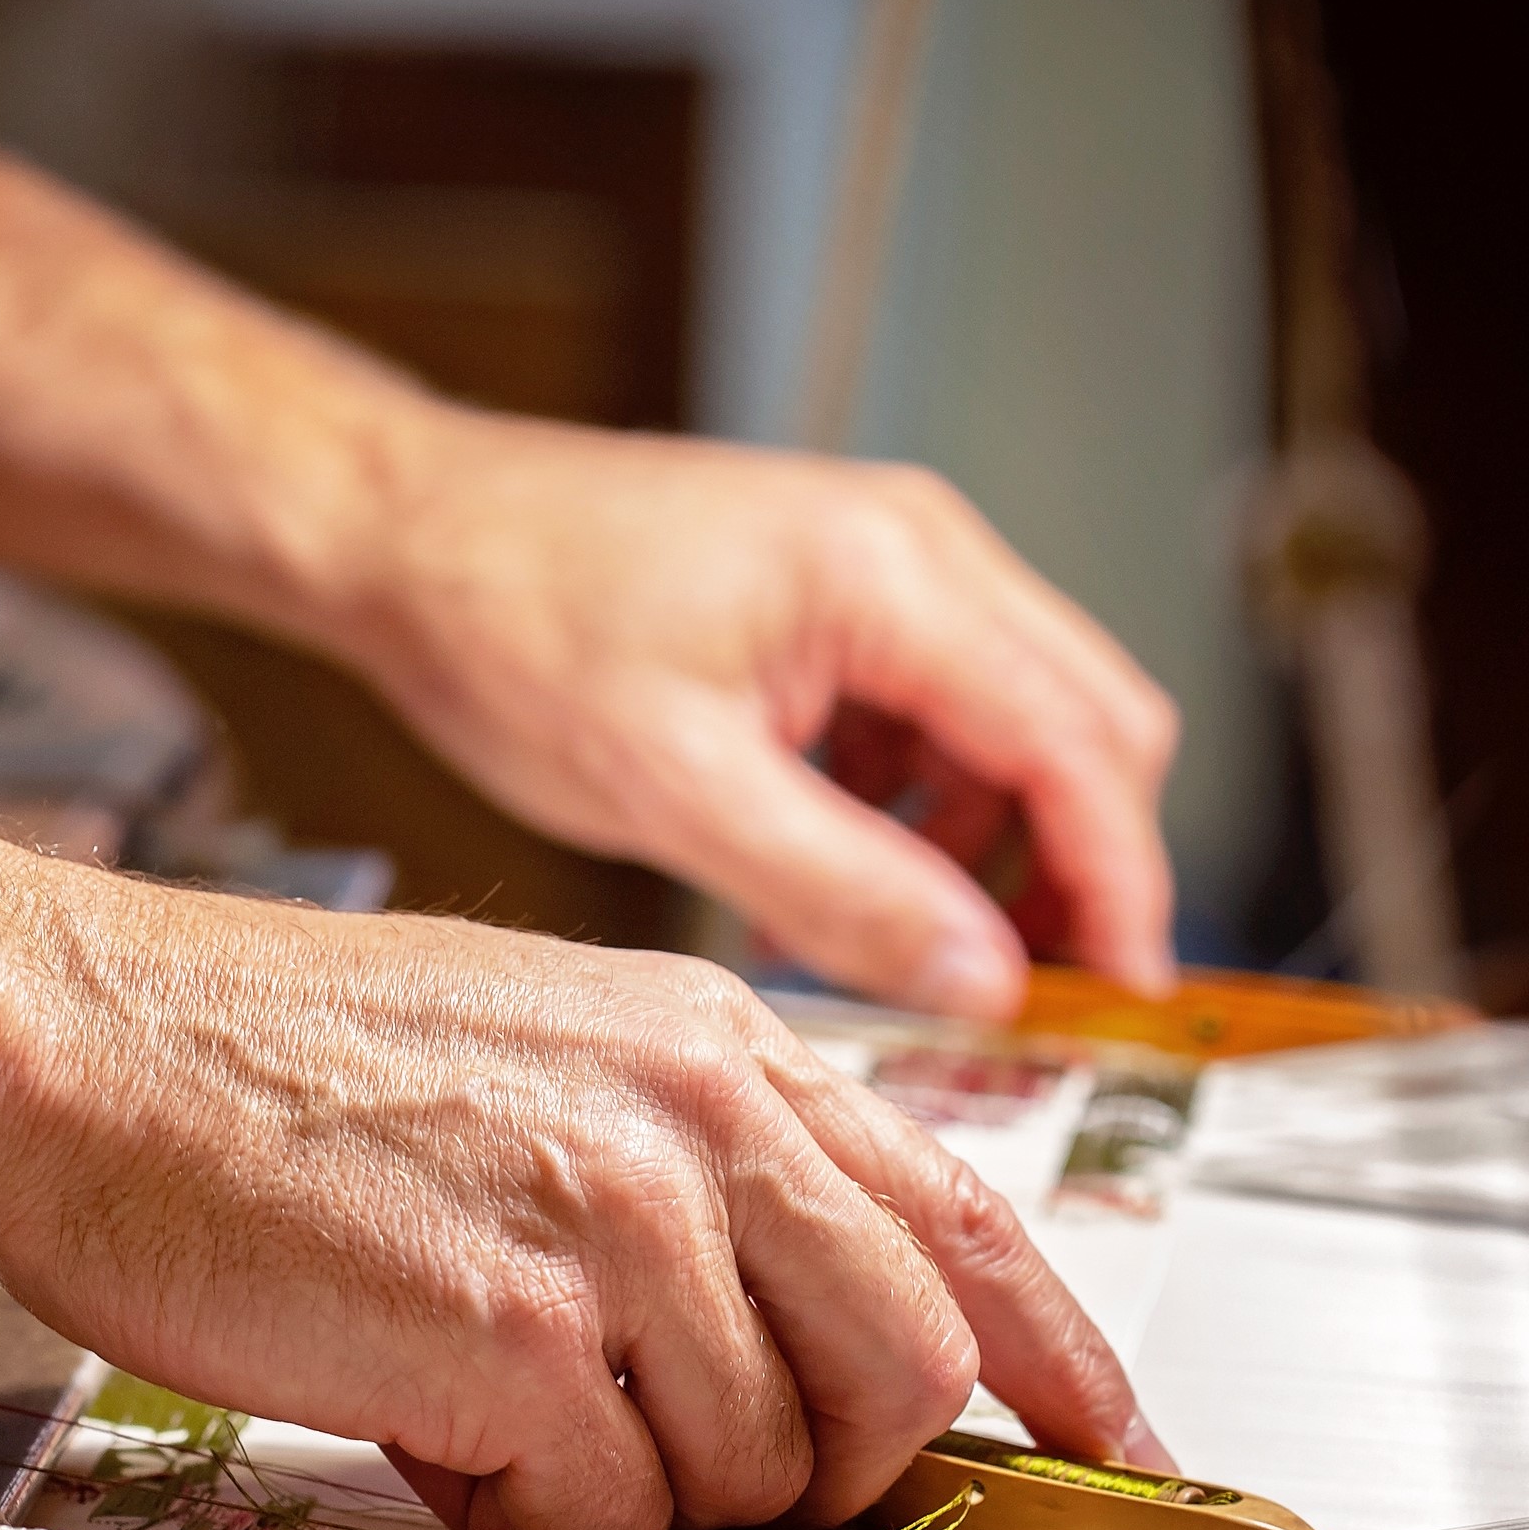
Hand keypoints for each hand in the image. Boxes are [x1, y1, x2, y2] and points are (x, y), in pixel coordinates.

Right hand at [0, 866, 1157, 1529]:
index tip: (1116, 1443)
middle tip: (704, 1466)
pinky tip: (429, 1418)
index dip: (1065, 1356)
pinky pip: (610, 1513)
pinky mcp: (516, 1328)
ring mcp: (615, 1219)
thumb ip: (695, 1159)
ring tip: (491, 1397)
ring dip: (634, 1480)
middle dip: (826, 1465)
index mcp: (716, 1042)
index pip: (966, 1213)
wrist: (72, 1036)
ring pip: (757, 1466)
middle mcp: (696, 1115)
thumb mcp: (541, 1046)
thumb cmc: (266, 1054)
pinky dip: (526, 1508)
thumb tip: (797, 1322)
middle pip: (908, 1374)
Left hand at [329, 412, 1180, 1017]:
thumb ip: (842, 891)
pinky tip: (816, 881)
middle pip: (1082, 728)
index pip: (1081, 744)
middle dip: (1068, 868)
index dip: (1120, 883)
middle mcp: (914, 550)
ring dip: (977, 847)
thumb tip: (985, 981)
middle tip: (1014, 992)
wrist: (406, 535)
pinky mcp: (834, 601)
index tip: (1121, 995)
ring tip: (879, 944)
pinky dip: (906, 811)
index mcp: (893, 574)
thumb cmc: (508, 623)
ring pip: (1011, 730)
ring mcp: (879, 567)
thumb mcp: (673, 789)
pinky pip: (928, 718)